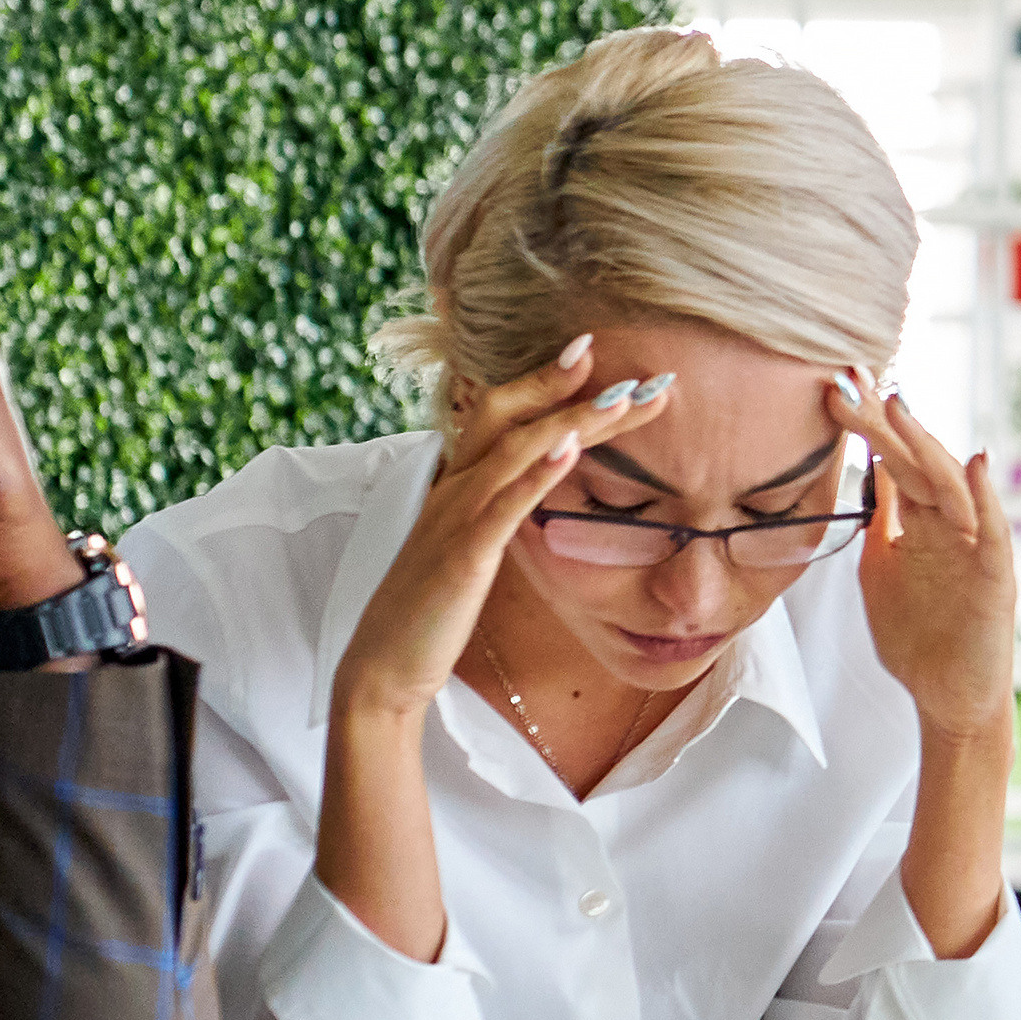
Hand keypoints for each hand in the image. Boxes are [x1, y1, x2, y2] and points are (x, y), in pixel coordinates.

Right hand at [332, 339, 670, 731]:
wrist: (384, 666)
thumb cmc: (431, 609)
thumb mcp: (471, 546)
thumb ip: (499, 509)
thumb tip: (541, 483)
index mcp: (457, 486)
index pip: (501, 416)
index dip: (544, 382)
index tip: (593, 354)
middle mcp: (454, 490)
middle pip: (508, 415)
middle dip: (567, 385)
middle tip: (637, 369)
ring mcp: (455, 520)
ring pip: (514, 450)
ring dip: (572, 419)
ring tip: (624, 397)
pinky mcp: (462, 557)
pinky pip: (502, 506)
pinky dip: (537, 474)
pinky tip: (571, 450)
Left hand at [825, 369, 1018, 742]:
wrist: (947, 698)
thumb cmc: (918, 638)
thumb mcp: (882, 567)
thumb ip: (878, 520)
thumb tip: (863, 471)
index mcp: (919, 520)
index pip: (891, 460)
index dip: (866, 423)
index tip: (835, 383)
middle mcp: (949, 524)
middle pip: (915, 462)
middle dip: (884, 421)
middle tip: (851, 379)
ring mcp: (973, 547)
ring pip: (950, 485)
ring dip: (925, 445)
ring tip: (898, 406)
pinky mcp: (995, 578)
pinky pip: (990, 532)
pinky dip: (985, 498)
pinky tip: (974, 464)